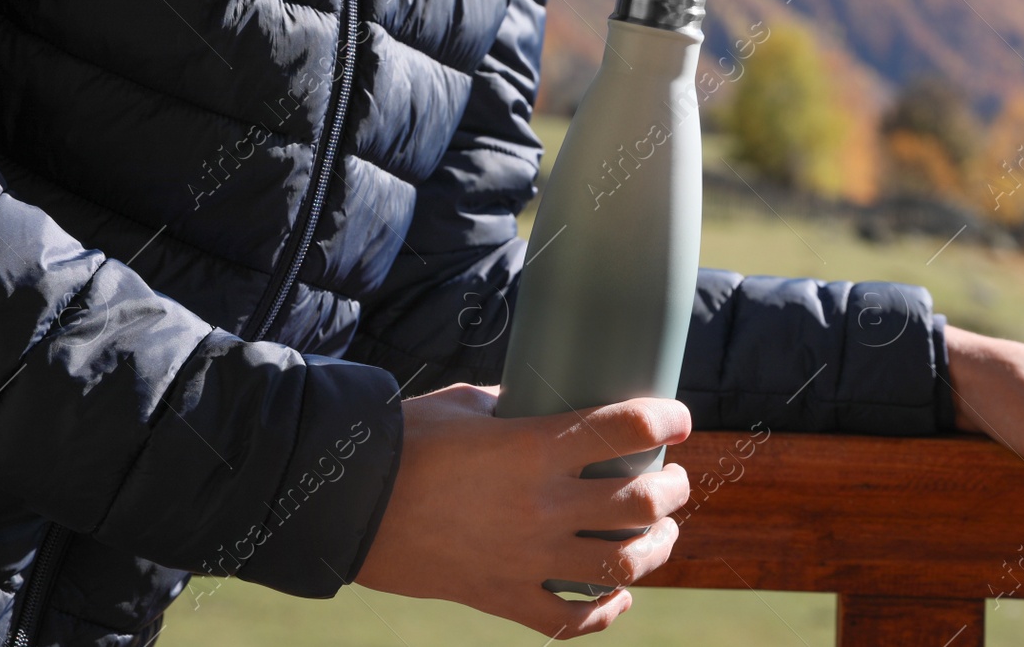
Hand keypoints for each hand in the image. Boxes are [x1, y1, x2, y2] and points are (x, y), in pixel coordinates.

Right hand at [357, 383, 691, 637]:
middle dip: (672, 491)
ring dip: (655, 549)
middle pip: (640, 502)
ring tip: (660, 536)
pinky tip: (616, 597)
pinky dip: (603, 612)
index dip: (667, 420)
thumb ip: (518, 406)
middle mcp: (540, 505)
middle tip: (673, 482)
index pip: (627, 427)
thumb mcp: (467, 404)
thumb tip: (549, 404)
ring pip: (621, 565)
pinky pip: (568, 619)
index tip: (678, 420)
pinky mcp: (500, 597)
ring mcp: (525, 558)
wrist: (345, 503)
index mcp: (533, 447)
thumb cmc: (403, 440)